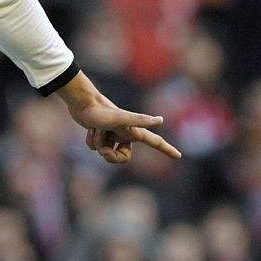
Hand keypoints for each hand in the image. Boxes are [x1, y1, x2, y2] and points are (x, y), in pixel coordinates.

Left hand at [55, 71, 180, 164]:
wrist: (82, 102)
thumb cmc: (103, 112)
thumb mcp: (122, 119)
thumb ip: (141, 120)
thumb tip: (161, 120)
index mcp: (134, 132)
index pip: (155, 142)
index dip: (167, 149)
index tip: (178, 156)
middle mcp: (125, 133)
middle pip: (123, 158)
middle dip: (111, 157)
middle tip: (104, 150)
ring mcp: (113, 134)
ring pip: (106, 152)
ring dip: (99, 143)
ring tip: (96, 130)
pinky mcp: (101, 133)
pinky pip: (95, 147)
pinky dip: (91, 140)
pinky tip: (90, 129)